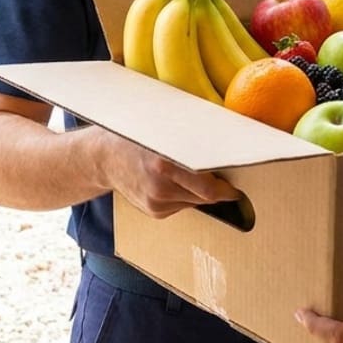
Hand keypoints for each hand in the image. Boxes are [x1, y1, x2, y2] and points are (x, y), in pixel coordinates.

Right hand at [99, 136, 238, 217]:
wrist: (104, 158)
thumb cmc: (137, 136)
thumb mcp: (162, 131)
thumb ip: (191, 140)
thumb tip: (227, 141)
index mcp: (165, 164)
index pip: (208, 187)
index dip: (227, 190)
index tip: (238, 188)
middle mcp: (161, 187)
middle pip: (205, 197)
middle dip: (218, 189)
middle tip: (227, 181)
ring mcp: (156, 202)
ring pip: (195, 202)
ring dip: (200, 191)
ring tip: (187, 172)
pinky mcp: (155, 212)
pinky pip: (182, 205)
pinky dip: (185, 195)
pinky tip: (173, 181)